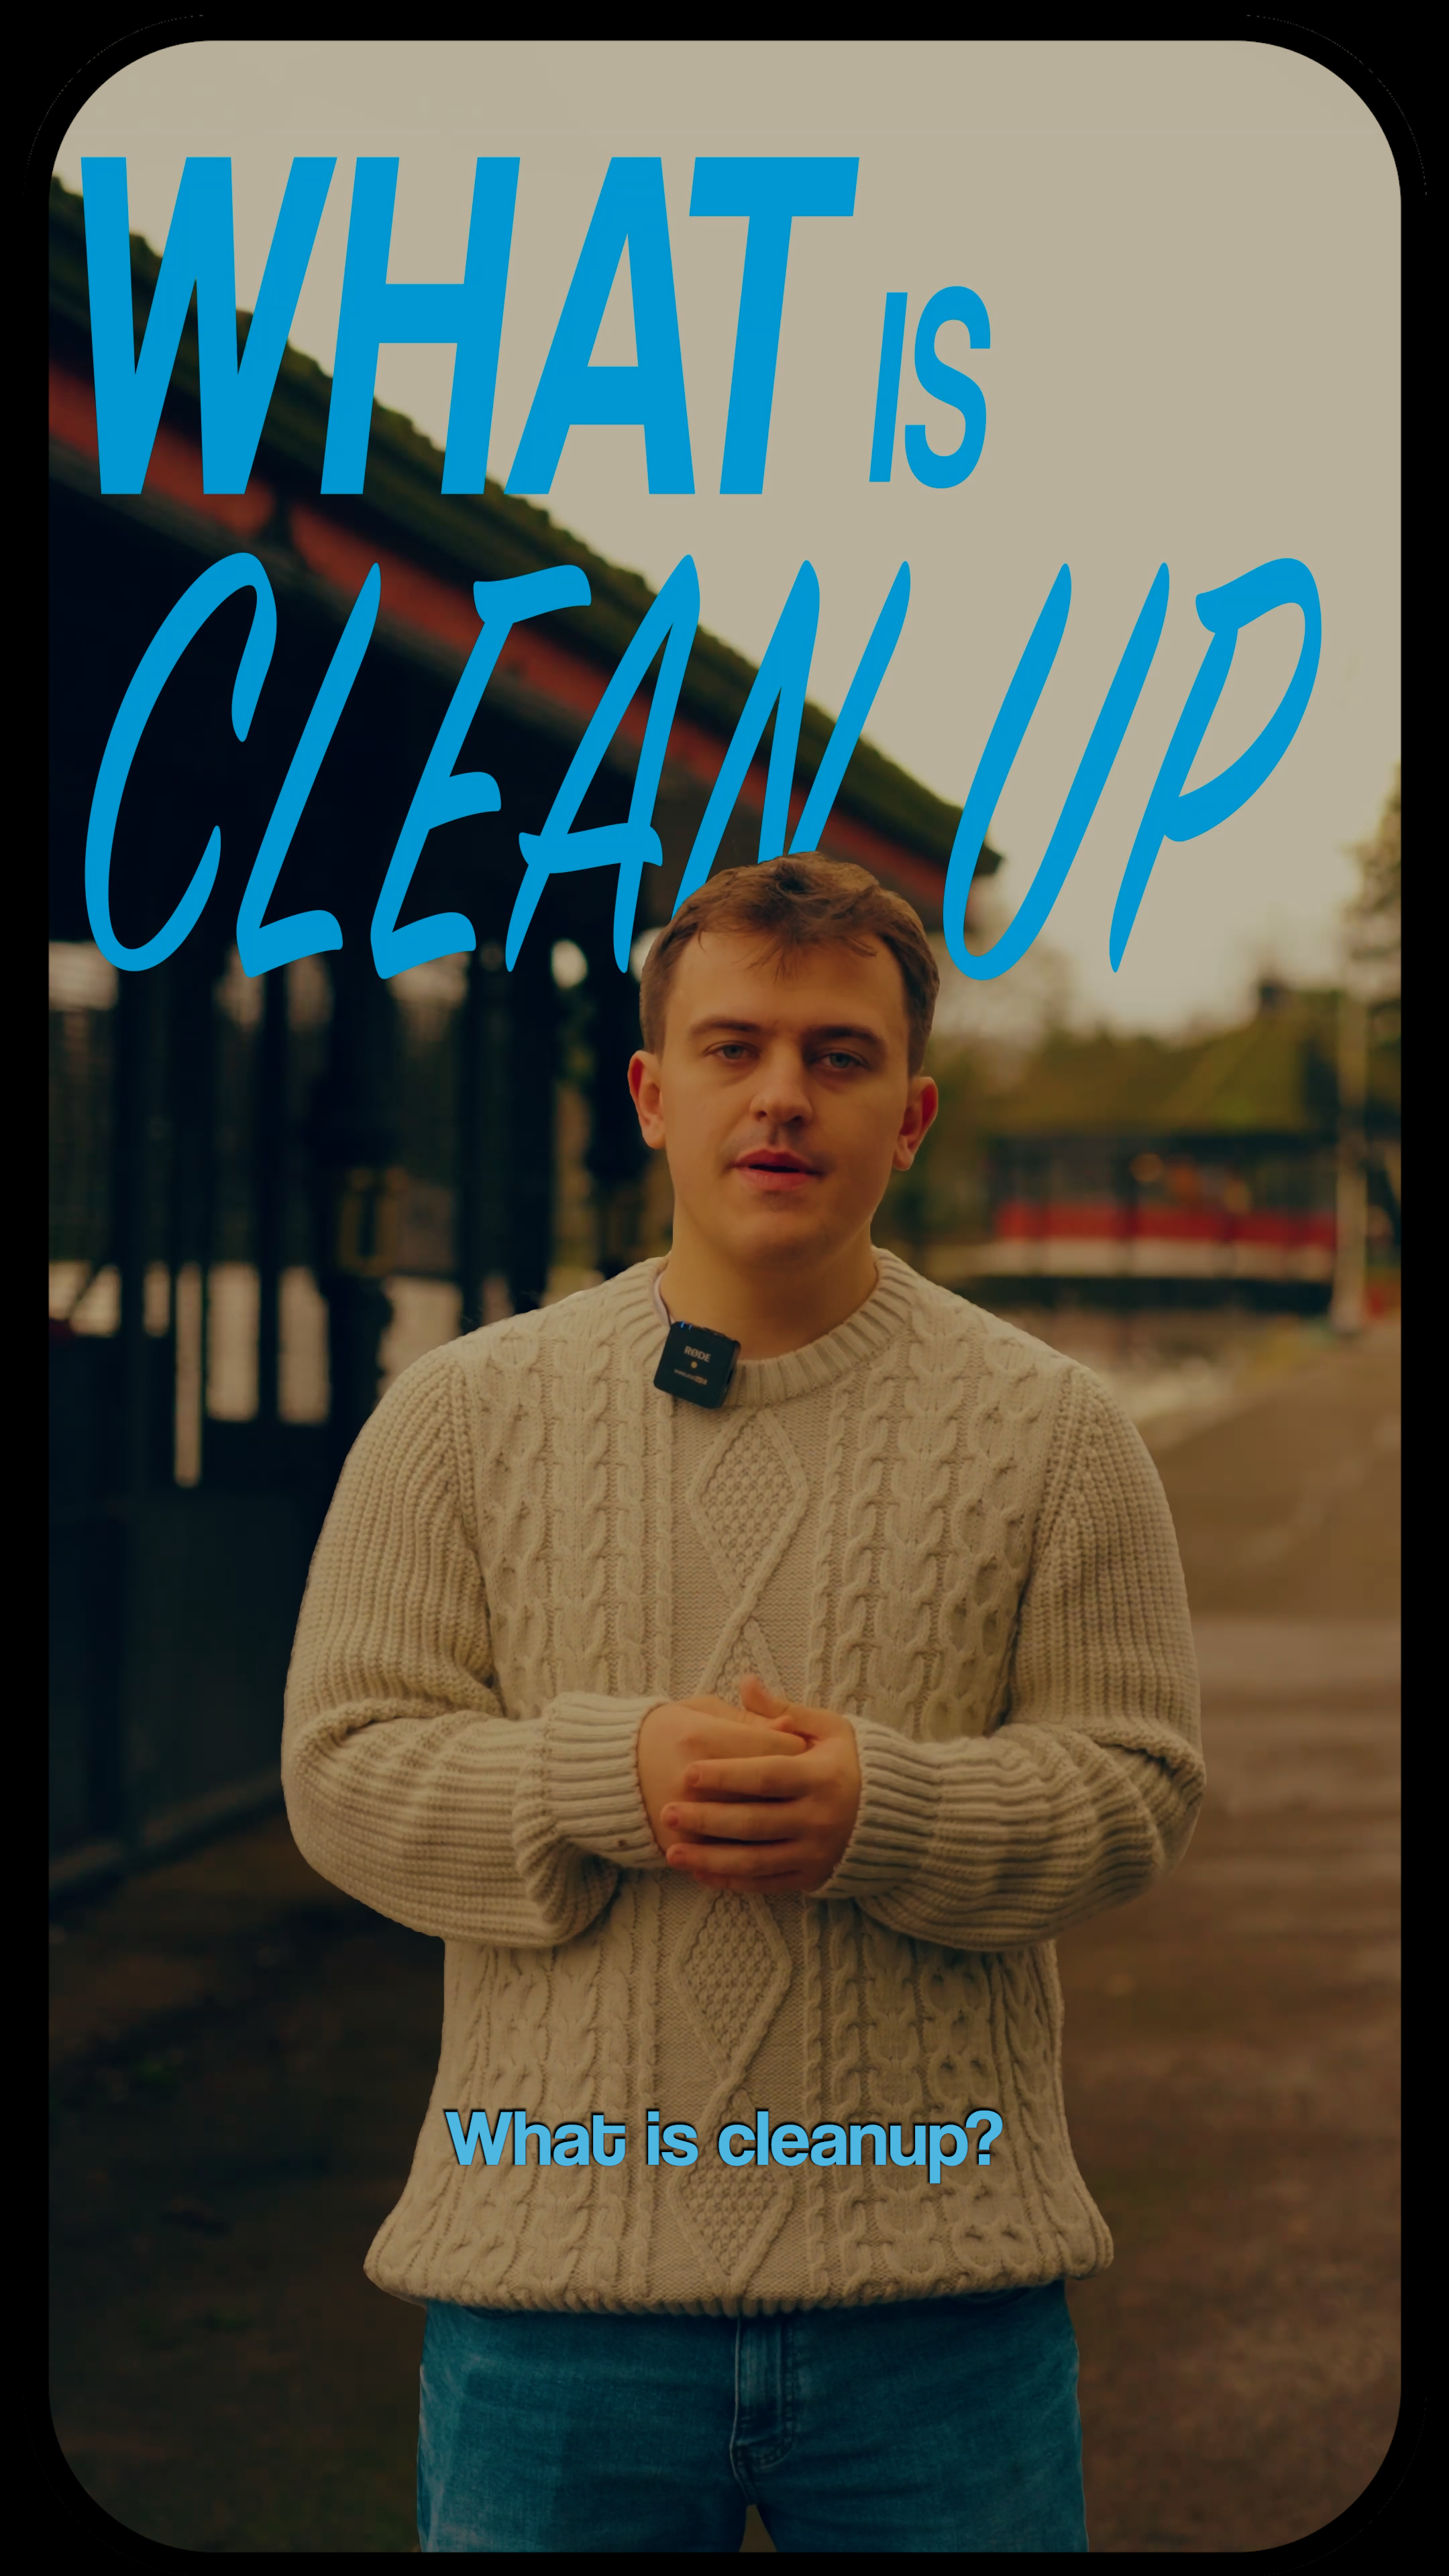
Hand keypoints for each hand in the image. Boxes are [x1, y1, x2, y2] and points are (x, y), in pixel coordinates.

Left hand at [658, 1675, 861, 1895]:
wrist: (896, 1813)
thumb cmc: (851, 1762)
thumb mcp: (828, 1729)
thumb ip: (783, 1710)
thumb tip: (745, 1682)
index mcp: (821, 1777)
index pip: (767, 1776)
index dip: (727, 1775)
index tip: (689, 1772)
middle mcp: (819, 1819)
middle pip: (754, 1821)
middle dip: (707, 1818)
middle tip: (667, 1811)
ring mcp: (815, 1853)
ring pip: (755, 1861)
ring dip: (710, 1858)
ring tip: (672, 1851)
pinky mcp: (811, 1877)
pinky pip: (765, 1883)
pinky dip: (731, 1881)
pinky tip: (700, 1873)